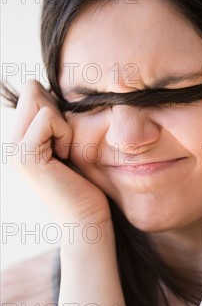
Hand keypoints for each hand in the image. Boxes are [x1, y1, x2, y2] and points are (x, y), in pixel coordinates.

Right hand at [11, 80, 110, 226]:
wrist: (85, 220)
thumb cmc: (84, 184)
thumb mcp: (68, 145)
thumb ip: (55, 121)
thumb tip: (43, 85)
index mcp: (20, 139)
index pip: (32, 92)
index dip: (57, 105)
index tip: (65, 138)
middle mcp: (11, 143)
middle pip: (32, 90)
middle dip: (58, 110)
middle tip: (65, 144)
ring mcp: (14, 149)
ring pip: (39, 100)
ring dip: (63, 124)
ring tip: (65, 152)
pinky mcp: (25, 155)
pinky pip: (48, 117)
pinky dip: (65, 133)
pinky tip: (65, 157)